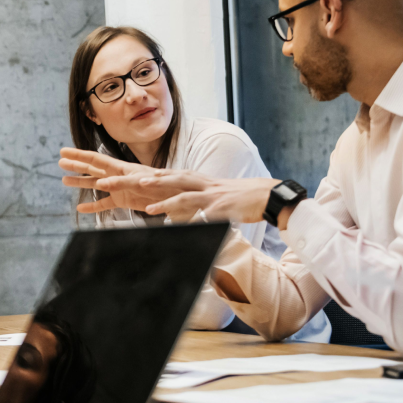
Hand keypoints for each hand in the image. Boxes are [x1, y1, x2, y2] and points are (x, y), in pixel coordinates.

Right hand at [58, 148, 158, 213]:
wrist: (174, 196)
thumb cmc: (161, 185)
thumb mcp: (140, 182)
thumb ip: (120, 183)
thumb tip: (100, 184)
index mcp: (120, 167)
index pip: (95, 159)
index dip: (79, 155)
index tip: (64, 152)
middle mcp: (116, 176)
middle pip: (92, 168)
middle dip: (76, 165)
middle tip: (60, 162)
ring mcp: (118, 188)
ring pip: (94, 184)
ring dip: (80, 182)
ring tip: (64, 181)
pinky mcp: (122, 201)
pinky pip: (104, 204)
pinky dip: (92, 206)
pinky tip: (81, 208)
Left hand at [139, 172, 279, 222]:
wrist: (267, 195)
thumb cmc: (241, 197)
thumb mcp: (217, 194)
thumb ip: (200, 199)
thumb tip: (185, 210)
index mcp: (202, 181)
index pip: (175, 175)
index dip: (157, 174)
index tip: (138, 174)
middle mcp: (205, 185)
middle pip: (174, 180)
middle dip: (153, 181)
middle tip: (135, 181)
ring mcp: (213, 197)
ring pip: (185, 197)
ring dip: (166, 203)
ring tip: (149, 209)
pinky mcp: (223, 209)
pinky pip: (205, 217)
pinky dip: (193, 223)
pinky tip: (182, 228)